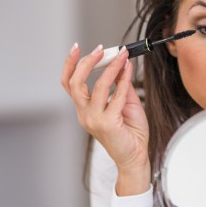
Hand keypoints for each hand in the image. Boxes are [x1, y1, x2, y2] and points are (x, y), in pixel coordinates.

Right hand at [61, 43, 150, 195]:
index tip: (77, 48)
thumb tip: (121, 65)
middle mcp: (85, 115)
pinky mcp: (108, 123)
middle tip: (100, 50)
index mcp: (84, 110)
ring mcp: (94, 120)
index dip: (70, 65)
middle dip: (86, 62)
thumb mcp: (124, 104)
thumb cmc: (130, 134)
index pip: (69, 84)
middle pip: (75, 83)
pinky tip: (129, 69)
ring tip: (122, 56)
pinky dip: (123, 79)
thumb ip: (120, 86)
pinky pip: (116, 96)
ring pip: (97, 87)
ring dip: (110, 67)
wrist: (136, 157)